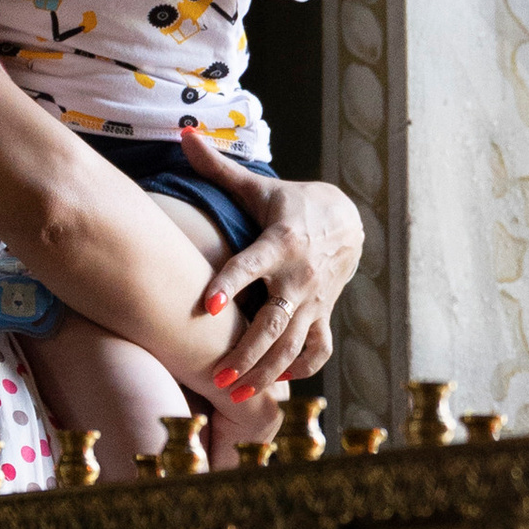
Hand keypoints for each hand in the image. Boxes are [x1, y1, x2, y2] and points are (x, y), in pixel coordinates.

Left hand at [177, 129, 364, 398]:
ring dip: (266, 373)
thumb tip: (183, 133)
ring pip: (293, 345)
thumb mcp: (258, 186)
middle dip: (246, 353)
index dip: (232, 284)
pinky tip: (276, 383)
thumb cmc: (290, 204)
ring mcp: (315, 300)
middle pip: (274, 322)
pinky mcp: (324, 314)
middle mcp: (300, 277)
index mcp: (281, 243)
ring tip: (235, 395)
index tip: (209, 306)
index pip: (252, 266)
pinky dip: (300, 369)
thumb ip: (217, 167)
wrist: (345, 220)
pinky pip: (317, 350)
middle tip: (217, 378)